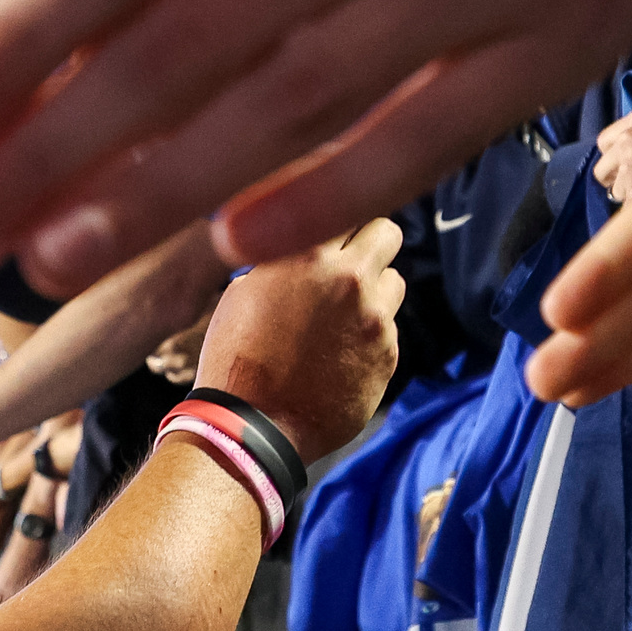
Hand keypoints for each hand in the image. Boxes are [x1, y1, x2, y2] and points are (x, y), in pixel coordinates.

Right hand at [192, 218, 405, 463]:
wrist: (252, 425)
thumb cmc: (236, 355)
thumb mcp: (244, 291)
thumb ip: (283, 261)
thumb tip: (304, 244)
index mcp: (305, 253)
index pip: (343, 205)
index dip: (335, 220)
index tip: (331, 233)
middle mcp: (348, 277)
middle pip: (387, 231)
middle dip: (370, 244)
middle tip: (351, 264)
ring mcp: (373, 316)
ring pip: (395, 280)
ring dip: (375, 290)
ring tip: (343, 315)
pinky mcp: (387, 352)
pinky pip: (388, 326)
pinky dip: (370, 334)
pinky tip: (340, 354)